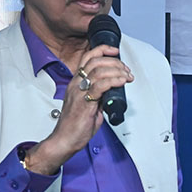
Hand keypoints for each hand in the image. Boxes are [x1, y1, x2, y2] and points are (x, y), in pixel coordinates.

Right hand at [23, 46, 133, 174]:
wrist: (65, 140)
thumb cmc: (74, 126)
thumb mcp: (90, 106)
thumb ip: (99, 96)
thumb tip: (111, 91)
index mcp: (76, 83)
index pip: (87, 59)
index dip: (102, 50)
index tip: (115, 51)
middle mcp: (76, 85)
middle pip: (95, 62)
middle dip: (115, 62)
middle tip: (126, 70)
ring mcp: (79, 93)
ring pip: (99, 71)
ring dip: (117, 71)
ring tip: (127, 76)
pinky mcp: (84, 102)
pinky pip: (100, 86)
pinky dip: (114, 81)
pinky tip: (121, 82)